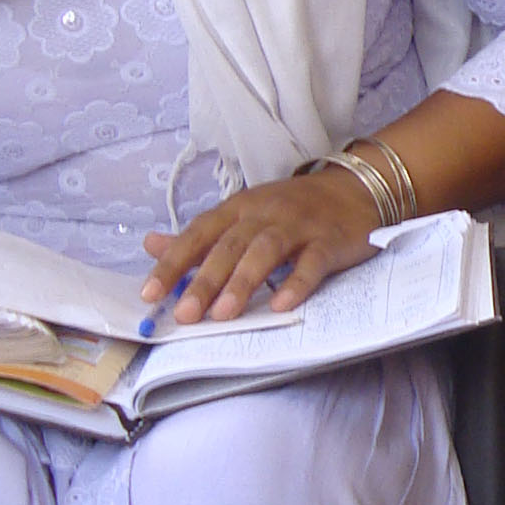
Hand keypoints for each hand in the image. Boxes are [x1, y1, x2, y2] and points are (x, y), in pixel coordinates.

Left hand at [140, 168, 381, 322]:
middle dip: (204, 281)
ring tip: (223, 315)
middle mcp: (264, 213)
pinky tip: (281, 305)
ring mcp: (298, 226)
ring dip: (242, 282)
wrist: (354, 190)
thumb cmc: (292, 209)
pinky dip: (297, 283)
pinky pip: (312, 263)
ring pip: (265, 252)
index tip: (150, 294)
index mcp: (238, 208)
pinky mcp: (329, 241)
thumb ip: (200, 236)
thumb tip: (151, 246)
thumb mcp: (242, 214)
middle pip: (229, 245)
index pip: (198, 233)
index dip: (172, 263)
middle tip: (185, 314)